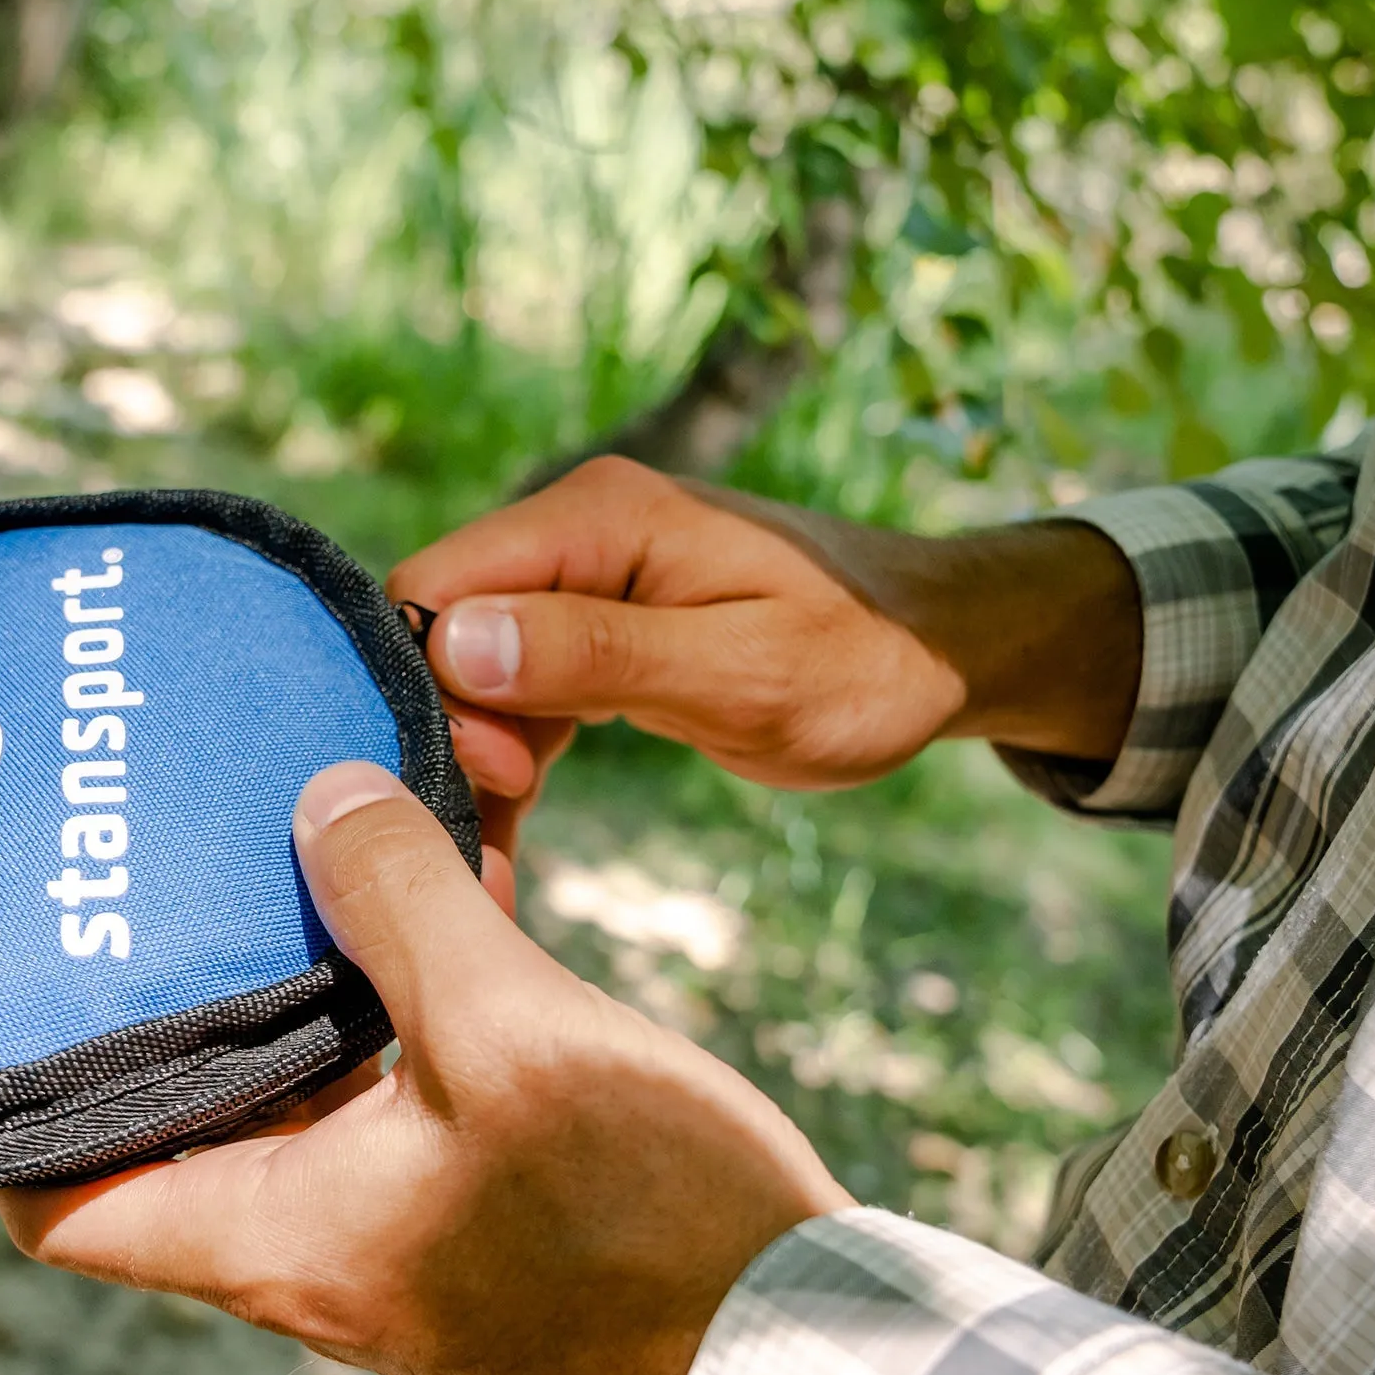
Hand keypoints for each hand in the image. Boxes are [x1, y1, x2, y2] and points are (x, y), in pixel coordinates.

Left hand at [0, 761, 851, 1374]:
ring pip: (288, 1099)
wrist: (796, 1346)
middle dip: (163, 1000)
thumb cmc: (648, 1219)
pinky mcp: (468, 1211)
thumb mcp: (514, 1029)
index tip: (12, 987)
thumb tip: (319, 798)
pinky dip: (382, 1009)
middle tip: (143, 873)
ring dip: (288, 986)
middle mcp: (307, 1252)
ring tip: (276, 850)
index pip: (59, 1213)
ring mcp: (390, 1236)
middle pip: (172, 1127)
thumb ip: (402, 902)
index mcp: (272, 1238)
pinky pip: (382, 1098)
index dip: (5, 1114)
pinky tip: (421, 900)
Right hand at [388, 457, 1142, 855]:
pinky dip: (511, 758)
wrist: (942, 651)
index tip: (498, 774)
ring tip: (500, 855)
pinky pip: (520, 691)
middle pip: (442, 634)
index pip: (435, 587)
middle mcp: (574, 532)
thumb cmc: (861, 661)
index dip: (432, 686)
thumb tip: (457, 645)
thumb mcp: (739, 674)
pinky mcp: (600, 630)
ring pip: (472, 673)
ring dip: (475, 762)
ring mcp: (586, 580)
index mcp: (596, 518)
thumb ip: (597, 654)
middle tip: (503, 831)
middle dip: (451, 736)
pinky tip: (514, 828)